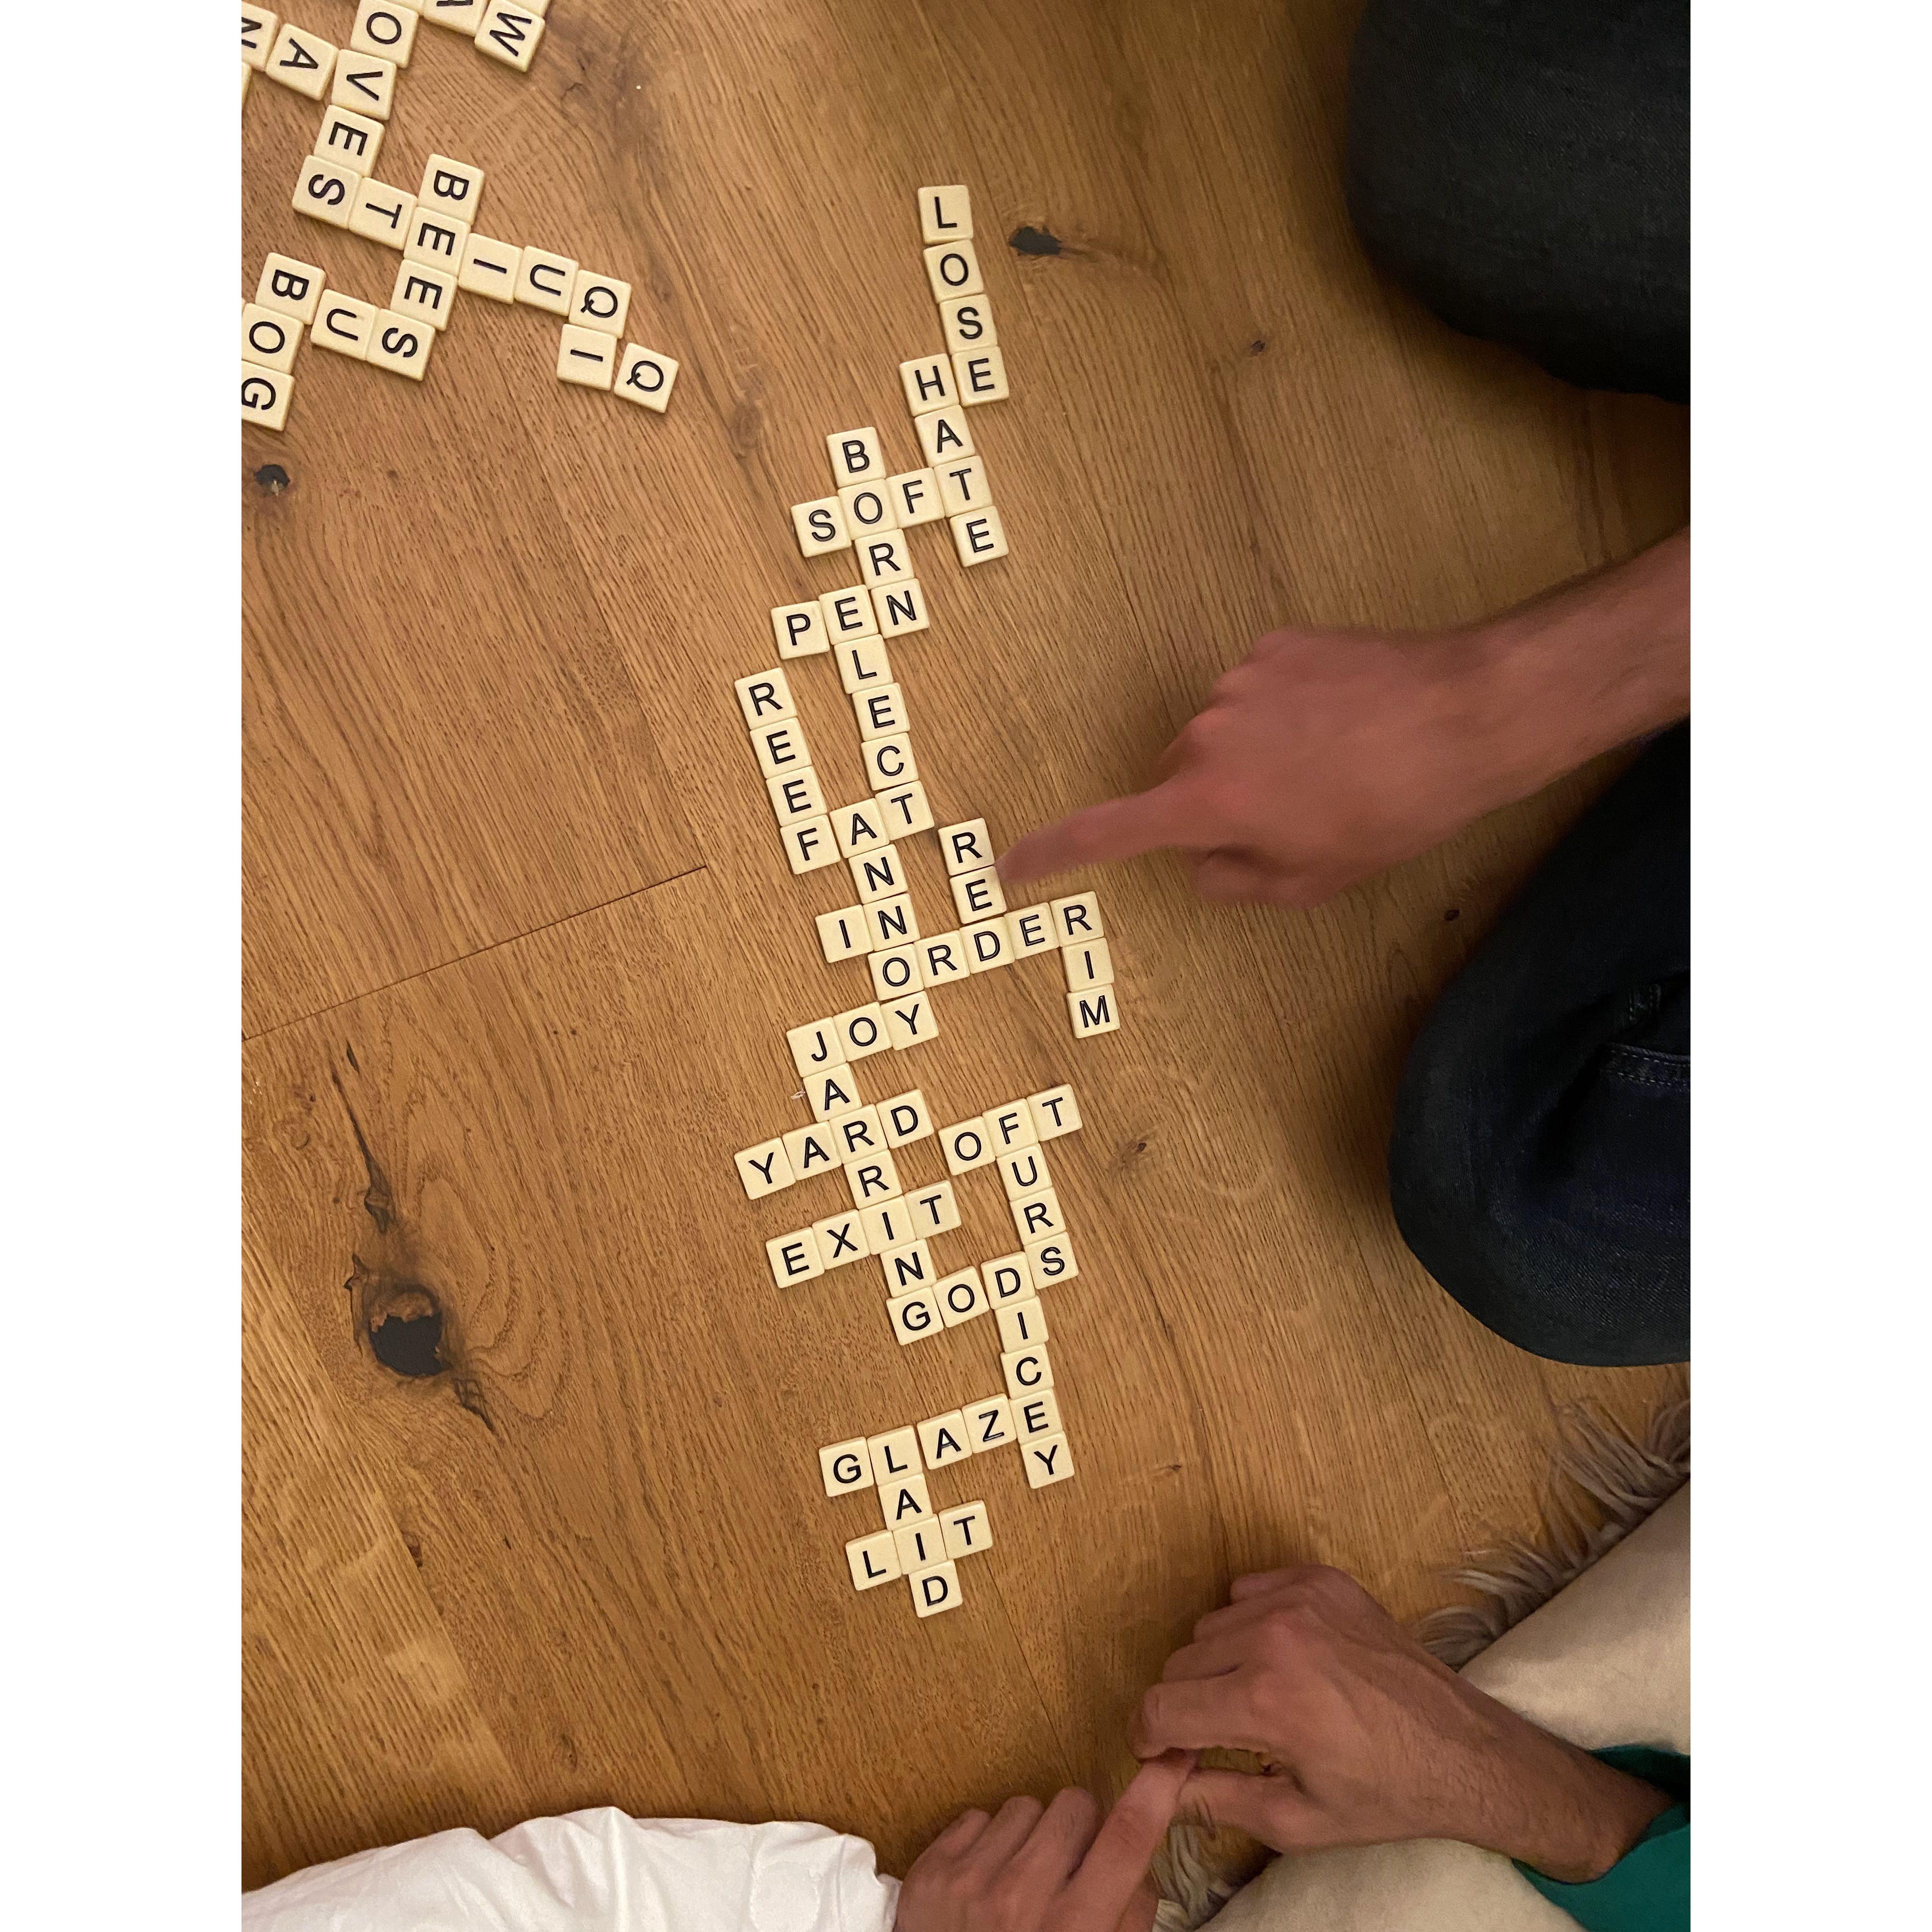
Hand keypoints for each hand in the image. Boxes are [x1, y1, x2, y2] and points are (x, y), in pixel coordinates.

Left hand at [894, 1750, 1195, 1931]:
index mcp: (1074, 1928)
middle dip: (1081, 1829)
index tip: (1175, 1757)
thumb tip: (1139, 1859)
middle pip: (1076, 1804)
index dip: (1158, 1789)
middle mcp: (1022, 1897)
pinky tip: (985, 1884)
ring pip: (1026, 1805)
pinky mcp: (932, 1873)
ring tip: (1022, 1882)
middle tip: (1069, 1871)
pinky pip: (978, 1816)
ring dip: (1032, 1835)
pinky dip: (987, 1844)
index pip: (1127, 1837)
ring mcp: (971, 1881)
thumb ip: (1128, 1916)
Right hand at [998, 533, 1689, 907]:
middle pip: (1172, 778)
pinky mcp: (1273, 646)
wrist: (1465, 715)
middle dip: (1207, 804)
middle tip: (1284, 820)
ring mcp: (1237, 681)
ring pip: (1218, 734)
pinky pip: (1255, 692)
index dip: (1052, 852)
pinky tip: (1338, 727)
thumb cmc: (1393, 809)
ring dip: (1251, 757)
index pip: (1106, 831)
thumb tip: (1201, 863)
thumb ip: (1235, 880)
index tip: (1011, 865)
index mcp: (1205, 800)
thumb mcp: (1312, 878)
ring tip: (1329, 768)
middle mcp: (1205, 733)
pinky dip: (1281, 715)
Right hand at [1132, 1566, 1672, 1882]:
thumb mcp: (1296, 1819)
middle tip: (1218, 1736)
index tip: (1162, 1753)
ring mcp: (1300, 1599)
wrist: (1463, 1750)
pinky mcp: (1321, 1579)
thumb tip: (1159, 1789)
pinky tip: (1283, 1658)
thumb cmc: (1385, 1793)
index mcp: (1265, 1702)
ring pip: (1209, 1627)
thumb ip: (1214, 1801)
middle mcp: (1274, 1638)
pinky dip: (1249, 1623)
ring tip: (1259, 1699)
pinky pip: (1247, 1591)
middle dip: (1186, 1705)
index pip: (1160, 1707)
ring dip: (1218, 1665)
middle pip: (1178, 1665)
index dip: (1150, 1738)